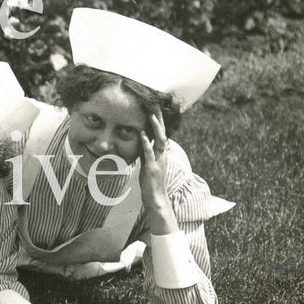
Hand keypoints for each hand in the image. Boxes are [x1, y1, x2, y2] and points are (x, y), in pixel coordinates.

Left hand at [138, 113, 178, 234]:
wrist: (156, 198)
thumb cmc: (151, 181)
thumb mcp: (148, 163)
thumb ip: (146, 153)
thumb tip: (141, 143)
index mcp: (160, 153)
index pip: (160, 133)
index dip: (158, 121)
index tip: (154, 107)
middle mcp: (162, 154)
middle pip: (162, 133)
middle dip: (159, 119)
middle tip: (156, 104)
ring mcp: (158, 161)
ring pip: (159, 140)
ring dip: (155, 127)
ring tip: (151, 114)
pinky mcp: (152, 168)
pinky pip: (150, 153)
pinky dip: (146, 143)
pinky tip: (141, 134)